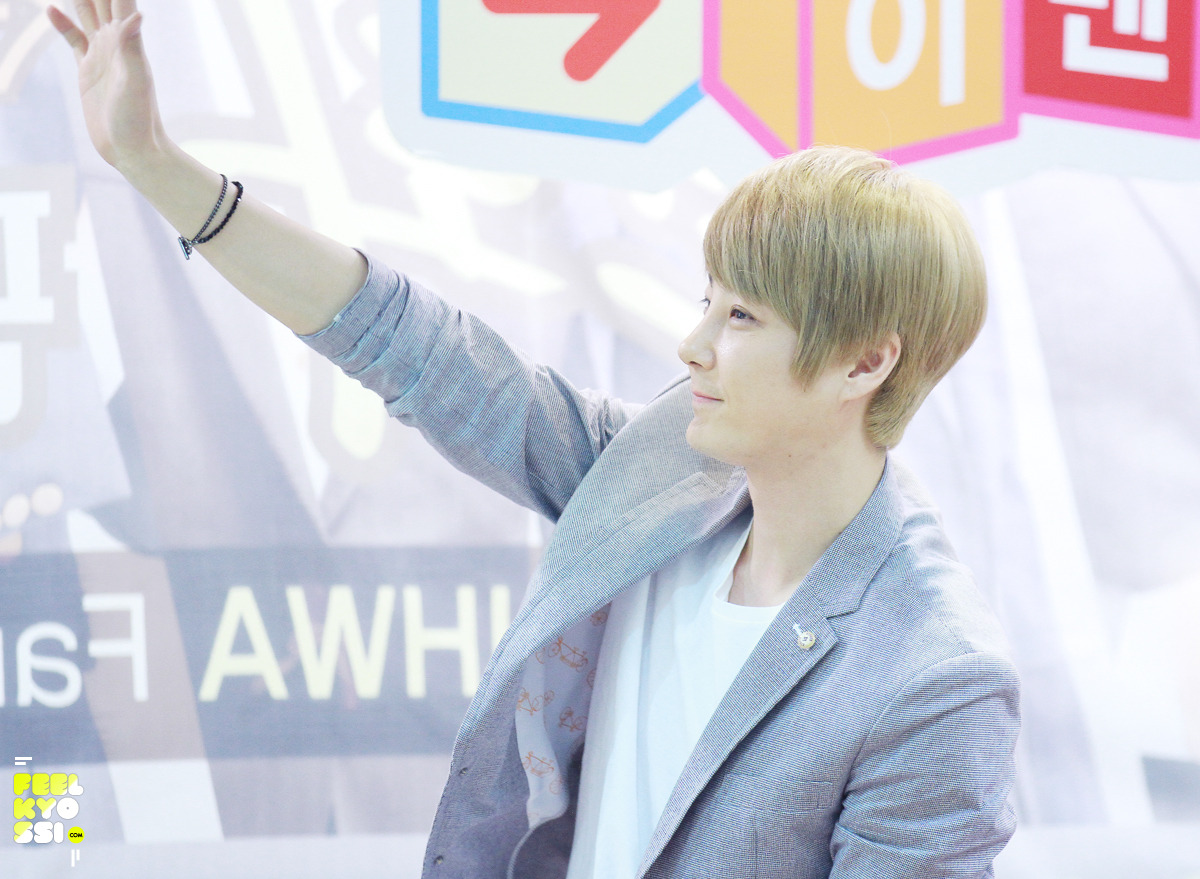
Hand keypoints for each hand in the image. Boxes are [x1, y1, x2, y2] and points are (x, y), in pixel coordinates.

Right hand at [48, 0, 166, 172]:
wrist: (133, 150)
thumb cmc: (139, 120)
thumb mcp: (136, 81)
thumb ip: (132, 46)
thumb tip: (136, 13)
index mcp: (128, 39)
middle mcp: (115, 41)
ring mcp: (101, 54)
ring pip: (87, 12)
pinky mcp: (87, 70)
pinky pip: (73, 38)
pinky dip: (62, 23)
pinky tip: (51, 8)